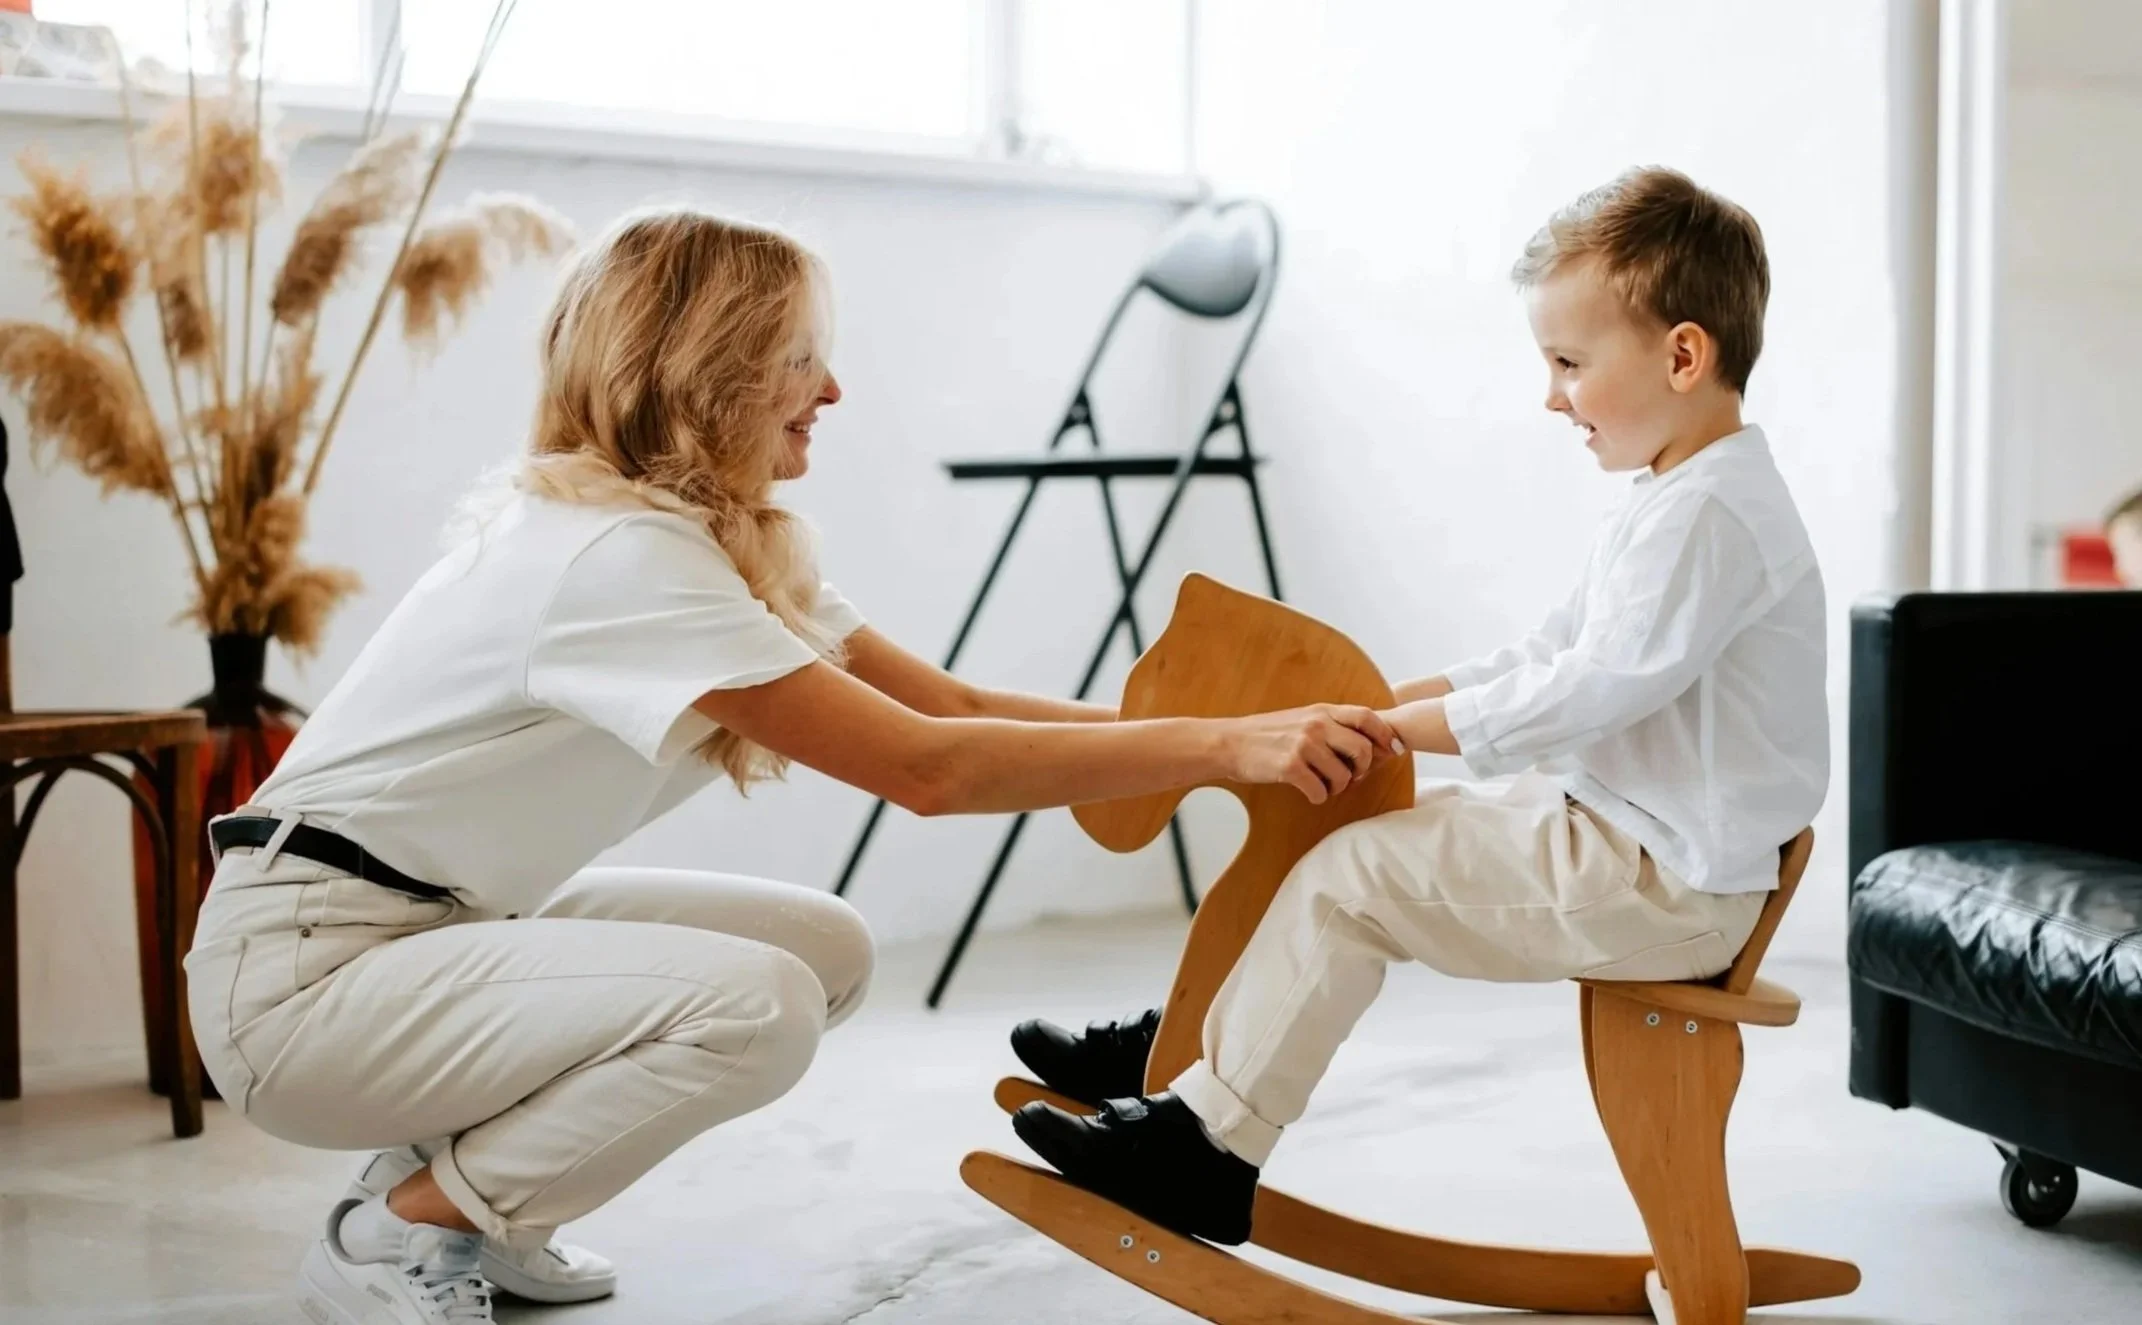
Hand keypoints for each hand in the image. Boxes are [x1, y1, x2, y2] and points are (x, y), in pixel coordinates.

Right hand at [1222, 704, 1403, 802]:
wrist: (1229, 743)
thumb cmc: (1267, 734)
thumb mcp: (1302, 718)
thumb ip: (1331, 724)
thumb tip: (1368, 740)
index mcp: (1322, 711)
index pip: (1367, 717)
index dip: (1385, 734)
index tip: (1393, 749)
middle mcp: (1316, 725)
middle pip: (1363, 749)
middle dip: (1363, 769)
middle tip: (1352, 776)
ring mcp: (1303, 745)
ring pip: (1343, 775)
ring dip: (1338, 787)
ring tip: (1324, 785)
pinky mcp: (1290, 767)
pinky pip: (1320, 791)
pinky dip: (1318, 796)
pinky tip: (1307, 791)